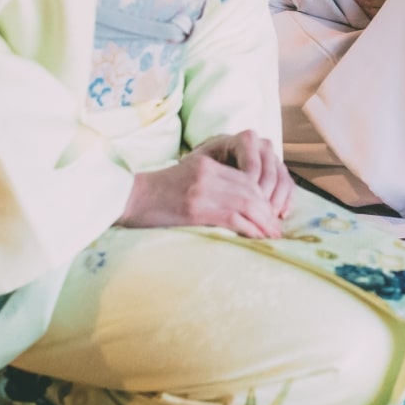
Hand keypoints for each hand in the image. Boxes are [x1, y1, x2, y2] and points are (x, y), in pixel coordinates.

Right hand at [119, 146, 284, 238]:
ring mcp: (203, 191)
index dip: (263, 197)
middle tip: (276, 229)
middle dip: (267, 211)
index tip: (271, 213)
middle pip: (250, 190)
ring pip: (247, 203)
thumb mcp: (185, 180)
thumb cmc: (154, 195)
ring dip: (264, 223)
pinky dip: (251, 230)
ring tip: (272, 237)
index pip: (246, 178)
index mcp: (207, 165)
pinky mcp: (196, 209)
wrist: (128, 198)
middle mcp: (208, 175)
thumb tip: (237, 207)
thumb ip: (211, 185)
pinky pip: (234, 218)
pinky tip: (258, 239)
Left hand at [197, 128, 294, 220]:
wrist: (210, 161)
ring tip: (266, 220)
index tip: (241, 206)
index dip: (250, 186)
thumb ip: (210, 175)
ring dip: (276, 202)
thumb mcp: (200, 166)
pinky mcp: (279, 170)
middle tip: (257, 219)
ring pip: (282, 179)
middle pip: (270, 173)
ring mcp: (272, 157)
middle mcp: (261, 145)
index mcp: (241, 140)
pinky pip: (289, 184)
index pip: (253, 163)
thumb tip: (218, 196)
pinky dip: (287, 200)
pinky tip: (281, 215)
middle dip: (264, 199)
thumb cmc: (201, 166)